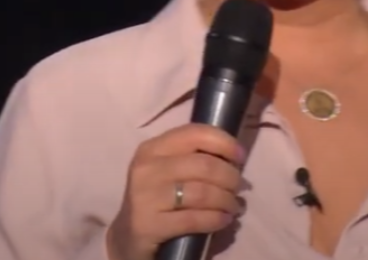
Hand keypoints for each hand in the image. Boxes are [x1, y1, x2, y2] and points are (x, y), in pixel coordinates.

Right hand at [106, 124, 244, 259]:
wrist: (127, 235)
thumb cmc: (157, 197)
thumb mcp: (168, 170)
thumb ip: (193, 157)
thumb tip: (234, 156)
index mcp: (153, 148)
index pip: (195, 133)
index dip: (224, 142)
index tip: (240, 156)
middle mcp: (146, 167)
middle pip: (204, 165)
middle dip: (230, 177)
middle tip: (239, 188)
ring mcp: (144, 196)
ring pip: (202, 192)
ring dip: (226, 200)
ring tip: (234, 206)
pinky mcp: (147, 225)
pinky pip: (193, 219)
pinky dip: (215, 219)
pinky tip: (224, 220)